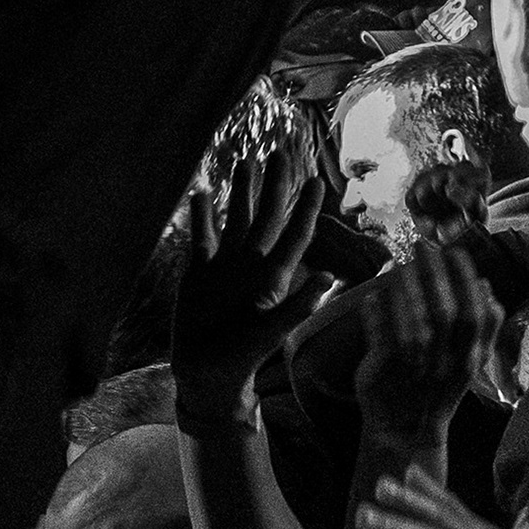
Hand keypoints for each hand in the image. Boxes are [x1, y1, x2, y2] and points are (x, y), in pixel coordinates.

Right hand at [172, 149, 325, 394]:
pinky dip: (201, 215)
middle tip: (280, 153)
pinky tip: (201, 193)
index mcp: (272, 276)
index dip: (306, 208)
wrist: (206, 375)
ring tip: (245, 161)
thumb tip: (329, 277)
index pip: (295, 235)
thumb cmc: (242, 359)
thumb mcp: (270, 334)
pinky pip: (202, 236)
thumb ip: (296, 307)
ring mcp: (225, 266)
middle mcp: (251, 264)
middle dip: (274, 186)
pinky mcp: (199, 272)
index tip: (316, 180)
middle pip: (267, 216)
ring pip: (236, 218)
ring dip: (241, 192)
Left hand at [357, 242, 495, 441]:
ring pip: (414, 326)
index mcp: (470, 360)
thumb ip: (484, 328)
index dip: (466, 280)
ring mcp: (415, 372)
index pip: (476, 315)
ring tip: (400, 265)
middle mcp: (446, 366)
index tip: (455, 250)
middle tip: (422, 245)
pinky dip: (377, 314)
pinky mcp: (384, 375)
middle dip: (434, 275)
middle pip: (444, 315)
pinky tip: (374, 295)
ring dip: (405, 291)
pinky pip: (382, 339)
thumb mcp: (469, 362)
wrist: (406, 433)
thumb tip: (487, 285)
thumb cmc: (437, 388)